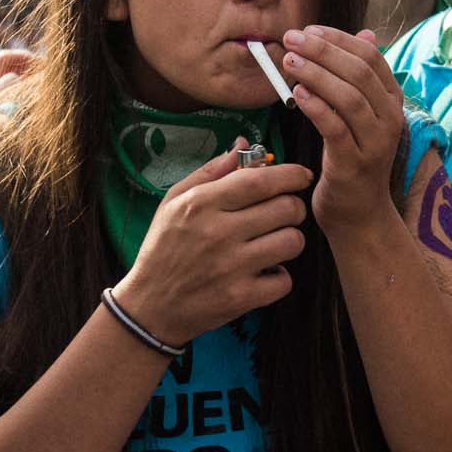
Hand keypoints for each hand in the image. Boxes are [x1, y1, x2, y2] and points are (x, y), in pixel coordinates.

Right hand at [114, 144, 315, 342]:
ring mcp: (232, 267)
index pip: (260, 180)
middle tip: (284, 212)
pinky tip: (263, 272)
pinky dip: (279, 277)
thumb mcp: (174, 201)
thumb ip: (211, 171)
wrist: (150, 306)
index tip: (301, 176)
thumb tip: (244, 145)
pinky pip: (285, 280)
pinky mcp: (241, 297)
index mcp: (202, 204)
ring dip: (290, 239)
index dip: (290, 174)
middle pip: (286, 208)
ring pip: (292, 242)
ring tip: (273, 242)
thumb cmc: (163, 249)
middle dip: (294, 206)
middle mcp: (219, 233)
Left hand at [278, 25, 403, 238]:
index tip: (310, 29)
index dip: (339, 39)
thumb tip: (365, 32)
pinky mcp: (354, 164)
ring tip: (290, 60)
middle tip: (293, 37)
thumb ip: (360, 77)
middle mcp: (390, 119)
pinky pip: (335, 128)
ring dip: (316, 74)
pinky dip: (316, 106)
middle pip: (359, 72)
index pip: (371, 57)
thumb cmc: (354, 158)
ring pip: (349, 97)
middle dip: (323, 50)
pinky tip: (297, 94)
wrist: (359, 213)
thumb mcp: (362, 114)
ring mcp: (375, 142)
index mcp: (392, 101)